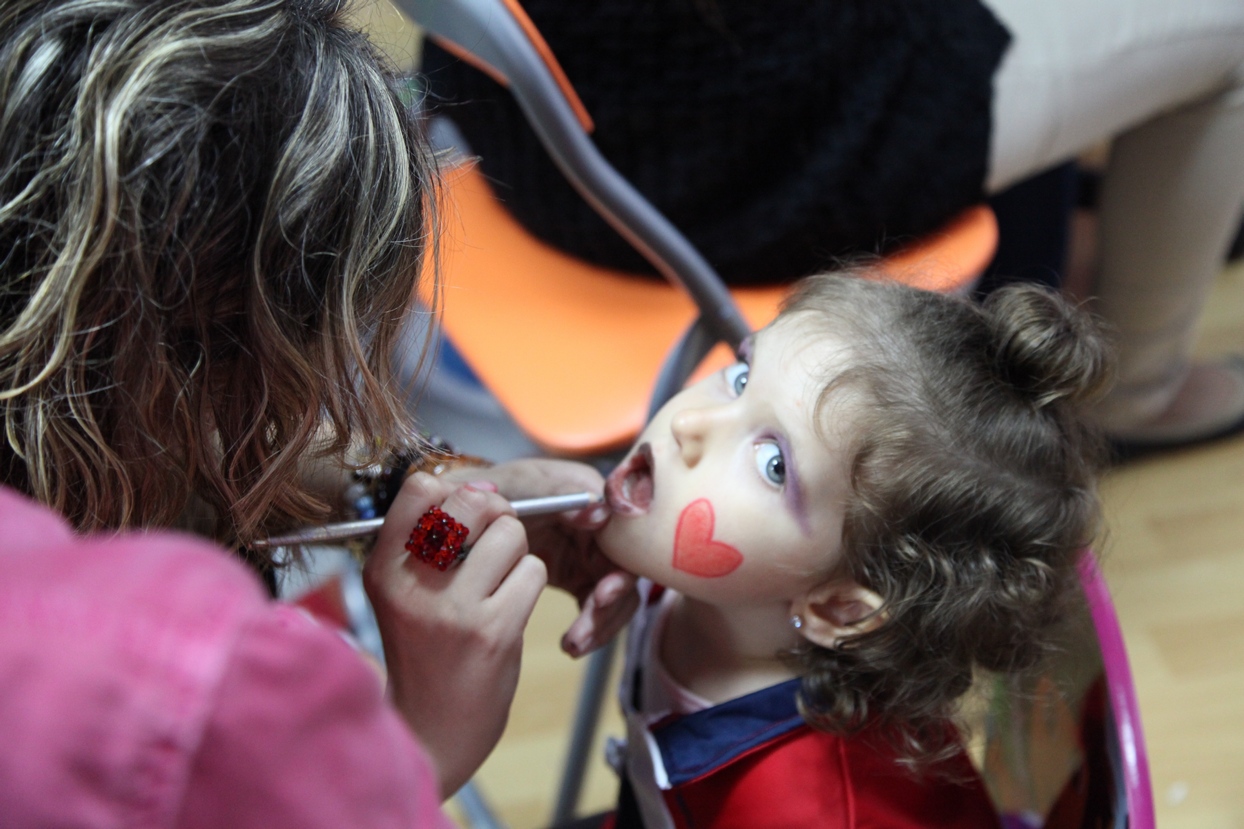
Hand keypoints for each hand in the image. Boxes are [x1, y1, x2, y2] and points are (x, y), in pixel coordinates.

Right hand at [363, 472, 545, 798]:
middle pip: (474, 501)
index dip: (455, 493)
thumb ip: (433, 540)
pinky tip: (509, 611)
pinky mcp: (493, 631)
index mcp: (383, 568)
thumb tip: (485, 487)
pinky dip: (529, 585)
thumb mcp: (404, 593)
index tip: (464, 519)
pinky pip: (533, 572)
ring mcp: (453, 608)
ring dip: (517, 555)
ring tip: (498, 586)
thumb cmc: (424, 654)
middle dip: (496, 514)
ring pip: (511, 534)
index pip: (421, 487)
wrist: (428, 733)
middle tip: (493, 544)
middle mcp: (412, 583)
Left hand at [442, 458, 638, 655]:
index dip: (619, 563)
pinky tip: (570, 645)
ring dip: (602, 621)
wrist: (467, 517)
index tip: (601, 594)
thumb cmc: (492, 490)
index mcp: (589, 494)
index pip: (622, 530)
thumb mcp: (523, 484)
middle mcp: (599, 522)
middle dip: (611, 601)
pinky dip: (590, 626)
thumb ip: (557, 491)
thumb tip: (600, 512)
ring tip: (574, 645)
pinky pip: (598, 604)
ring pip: (615, 590)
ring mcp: (591, 550)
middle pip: (624, 565)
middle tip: (586, 630)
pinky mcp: (580, 574)